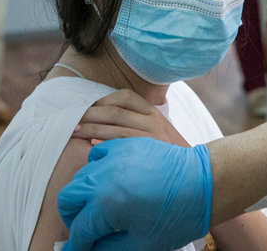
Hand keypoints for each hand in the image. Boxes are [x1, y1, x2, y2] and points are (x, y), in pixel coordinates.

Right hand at [58, 138, 211, 250]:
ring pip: (80, 176)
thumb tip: (89, 249)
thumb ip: (107, 248)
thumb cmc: (178, 216)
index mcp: (108, 204)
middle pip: (68, 199)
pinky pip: (98, 154)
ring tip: (99, 208)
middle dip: (73, 218)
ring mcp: (115, 156)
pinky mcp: (126, 145)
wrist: (205, 183)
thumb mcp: (141, 243)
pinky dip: (97, 168)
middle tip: (86, 231)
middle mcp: (105, 176)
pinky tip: (108, 182)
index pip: (79, 230)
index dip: (77, 246)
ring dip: (83, 195)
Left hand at [72, 89, 188, 146]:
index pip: (125, 96)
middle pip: (116, 111)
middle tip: (72, 120)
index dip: (103, 100)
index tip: (88, 109)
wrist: (194, 169)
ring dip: (92, 129)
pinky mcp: (150, 150)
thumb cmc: (168, 152)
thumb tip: (107, 118)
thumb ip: (138, 122)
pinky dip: (106, 141)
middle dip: (90, 115)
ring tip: (75, 132)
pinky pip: (123, 142)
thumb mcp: (158, 130)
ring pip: (116, 126)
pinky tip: (92, 145)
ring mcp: (152, 135)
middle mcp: (153, 120)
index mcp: (153, 112)